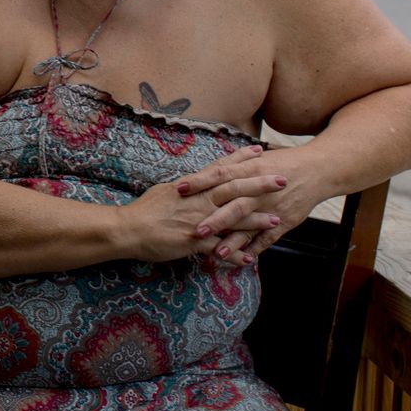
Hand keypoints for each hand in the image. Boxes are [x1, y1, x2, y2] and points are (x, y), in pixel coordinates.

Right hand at [122, 146, 286, 264]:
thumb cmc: (144, 210)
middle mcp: (198, 200)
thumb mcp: (165, 191)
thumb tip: (193, 183)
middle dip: (259, 184)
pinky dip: (234, 254)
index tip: (259, 152)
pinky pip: (218, 248)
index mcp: (192, 187)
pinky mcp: (193, 241)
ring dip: (255, 220)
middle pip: (233, 188)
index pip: (220, 169)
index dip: (240, 160)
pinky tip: (249, 259)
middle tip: (282, 179)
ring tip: (276, 219)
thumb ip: (185, 188)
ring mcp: (197, 220)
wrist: (128, 228)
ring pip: (232, 218)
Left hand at [177, 147, 318, 264]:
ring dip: (234, 241)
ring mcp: (271, 207)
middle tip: (194, 231)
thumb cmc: (281, 162)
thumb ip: (231, 167)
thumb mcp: (255, 160)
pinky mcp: (285, 221)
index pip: (219, 175)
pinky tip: (244, 260)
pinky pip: (269, 237)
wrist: (317, 169)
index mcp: (248, 169)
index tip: (178, 189)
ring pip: (250, 226)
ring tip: (217, 254)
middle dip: (215, 220)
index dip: (199, 182)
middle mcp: (258, 189)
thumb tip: (204, 173)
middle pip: (233, 205)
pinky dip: (257, 249)